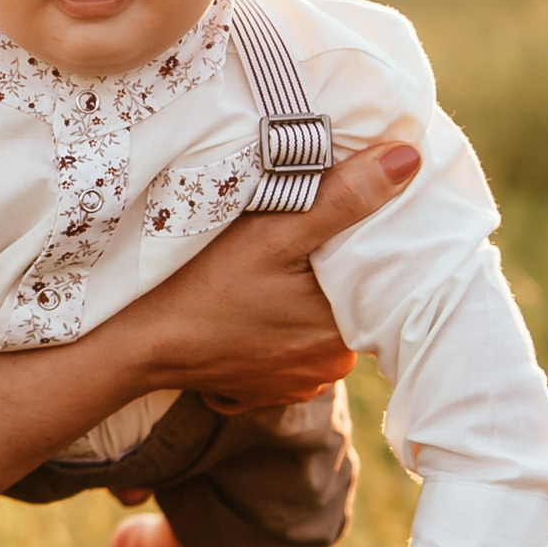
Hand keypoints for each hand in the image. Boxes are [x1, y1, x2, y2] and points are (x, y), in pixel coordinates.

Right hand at [134, 143, 420, 412]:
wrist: (139, 345)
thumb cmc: (201, 287)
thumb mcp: (272, 234)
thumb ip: (343, 198)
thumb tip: (408, 158)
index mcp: (344, 331)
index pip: (379, 277)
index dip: (362, 243)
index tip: (335, 220)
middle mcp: (332, 367)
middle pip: (351, 302)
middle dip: (331, 271)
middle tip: (296, 240)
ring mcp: (302, 383)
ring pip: (323, 325)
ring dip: (307, 299)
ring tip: (273, 273)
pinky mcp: (274, 388)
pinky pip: (297, 347)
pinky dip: (284, 325)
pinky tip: (256, 306)